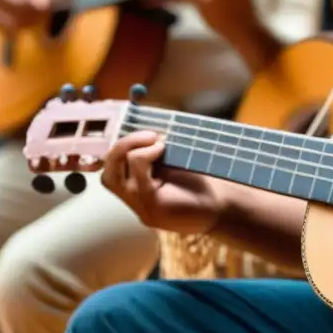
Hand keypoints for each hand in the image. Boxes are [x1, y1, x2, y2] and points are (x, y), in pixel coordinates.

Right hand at [101, 130, 224, 233]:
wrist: (225, 207)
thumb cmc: (202, 182)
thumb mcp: (173, 164)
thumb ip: (154, 153)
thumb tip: (142, 124)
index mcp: (138, 191)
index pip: (109, 173)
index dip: (110, 152)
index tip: (125, 129)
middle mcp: (135, 202)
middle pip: (107, 176)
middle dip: (119, 147)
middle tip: (148, 135)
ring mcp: (140, 208)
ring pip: (113, 177)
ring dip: (129, 149)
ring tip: (156, 140)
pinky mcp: (152, 208)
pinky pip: (135, 177)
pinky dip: (144, 155)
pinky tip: (162, 149)